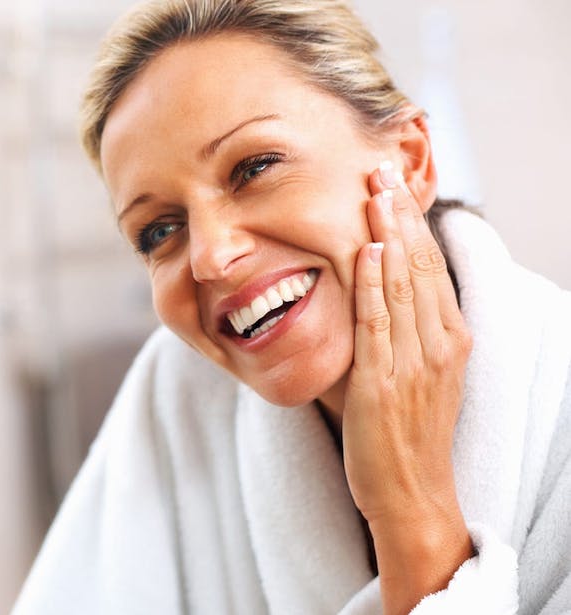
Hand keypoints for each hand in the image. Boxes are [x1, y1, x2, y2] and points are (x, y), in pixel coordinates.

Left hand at [343, 162, 472, 612]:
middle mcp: (438, 345)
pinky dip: (377, 285)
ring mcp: (415, 364)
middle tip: (381, 169)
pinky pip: (381, 324)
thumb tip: (368, 289)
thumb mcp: (409, 374)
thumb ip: (395, 332)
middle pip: (419, 266)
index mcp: (448, 340)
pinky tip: (372, 251)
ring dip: (388, 234)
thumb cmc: (402, 435)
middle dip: (400, 215)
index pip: (429, 269)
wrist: (410, 493)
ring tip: (375, 192)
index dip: (411, 225)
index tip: (393, 187)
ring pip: (403, 285)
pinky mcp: (386, 384)